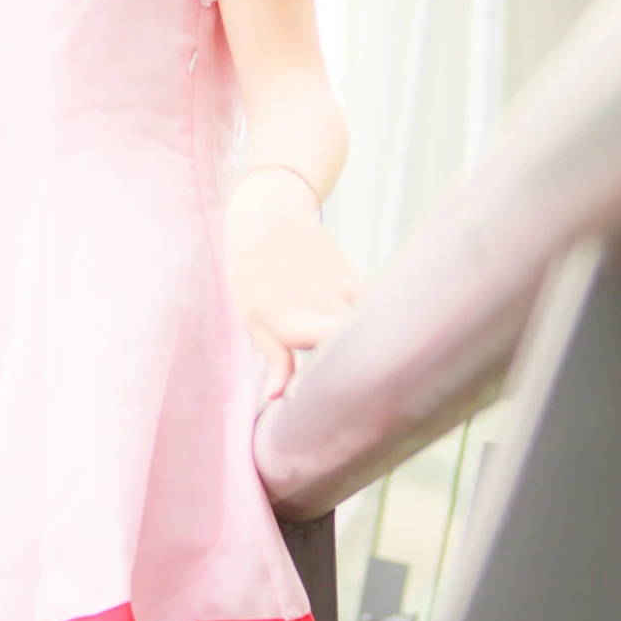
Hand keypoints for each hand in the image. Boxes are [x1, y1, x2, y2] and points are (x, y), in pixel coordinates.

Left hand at [224, 167, 359, 399]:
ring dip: (365, 353)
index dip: (339, 390)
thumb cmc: (250, 268)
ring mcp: (344, 293)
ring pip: (367, 336)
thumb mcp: (251, 315)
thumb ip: (275, 358)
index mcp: (293, 323)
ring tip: (364, 372)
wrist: (270, 212)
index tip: (337, 408)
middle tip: (358, 399)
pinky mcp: (356, 281)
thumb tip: (281, 396)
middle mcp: (324, 309)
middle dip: (358, 377)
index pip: (330, 370)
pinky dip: (367, 329)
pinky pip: (369, 315)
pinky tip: (359, 338)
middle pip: (356, 356)